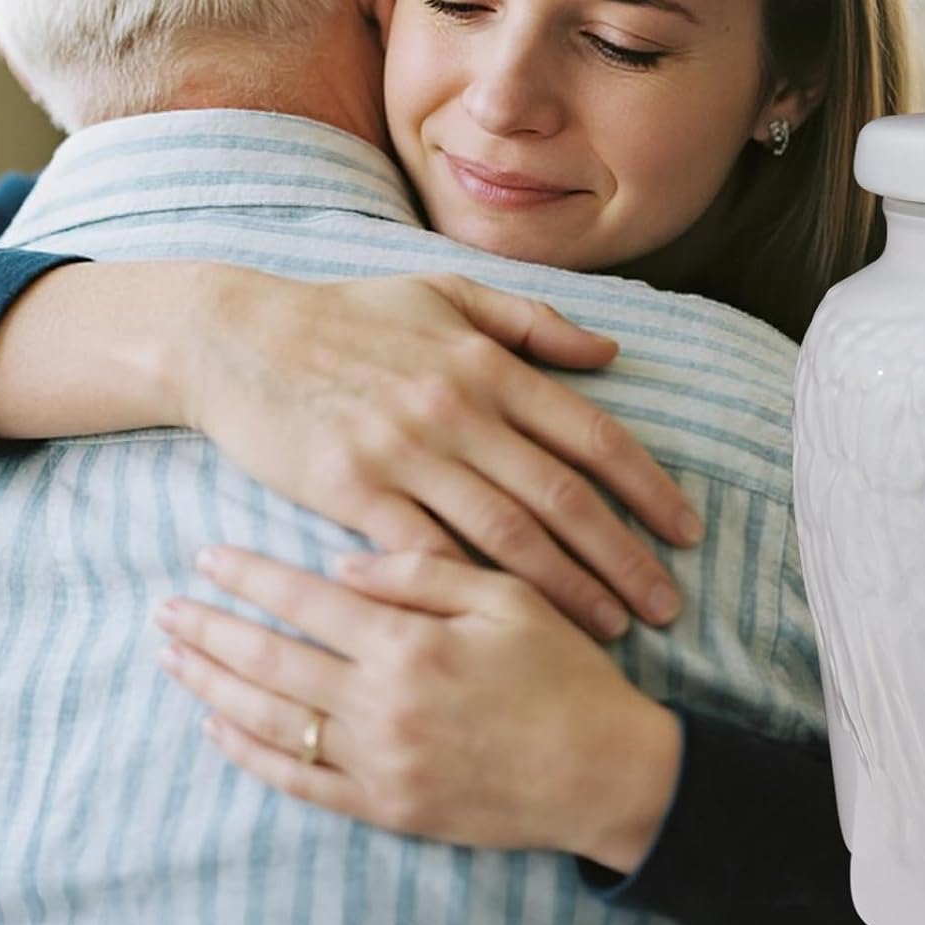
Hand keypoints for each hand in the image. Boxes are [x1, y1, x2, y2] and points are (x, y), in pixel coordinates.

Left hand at [156, 545, 682, 870]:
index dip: (253, 575)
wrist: (602, 773)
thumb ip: (425, 573)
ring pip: (271, 722)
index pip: (308, 600)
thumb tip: (341, 563)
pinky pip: (299, 782)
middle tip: (163, 608)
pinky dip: (251, 756)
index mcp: (411, 643)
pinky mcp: (384, 806)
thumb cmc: (564, 674)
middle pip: (271, 662)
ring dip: (212, 689)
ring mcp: (377, 762)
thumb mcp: (511, 600)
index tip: (207, 555)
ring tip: (174, 660)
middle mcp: (381, 704)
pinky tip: (219, 730)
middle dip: (210, 632)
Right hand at [179, 265, 699, 637]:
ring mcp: (405, 454)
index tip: (687, 532)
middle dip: (625, 556)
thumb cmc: (349, 316)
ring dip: (567, 588)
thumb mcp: (447, 295)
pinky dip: (471, 594)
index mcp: (490, 365)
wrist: (237, 338)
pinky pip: (425, 555)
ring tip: (611, 629)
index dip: (649, 488)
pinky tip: (507, 628)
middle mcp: (460, 411)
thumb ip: (533, 323)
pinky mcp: (352, 494)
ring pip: (506, 536)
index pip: (593, 436)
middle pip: (563, 498)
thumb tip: (611, 354)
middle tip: (667, 605)